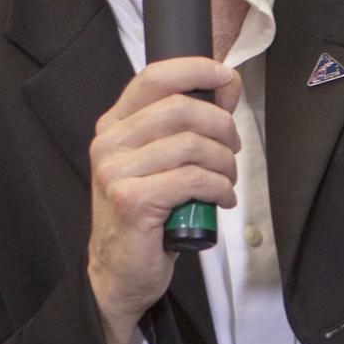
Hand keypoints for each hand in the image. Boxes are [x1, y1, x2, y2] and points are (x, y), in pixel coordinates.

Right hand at [87, 57, 241, 343]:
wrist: (118, 273)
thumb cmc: (145, 214)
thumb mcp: (164, 161)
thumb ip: (192, 122)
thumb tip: (227, 83)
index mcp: (114, 124)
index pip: (154, 77)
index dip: (196, 70)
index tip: (226, 77)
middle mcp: (109, 142)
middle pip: (181, 108)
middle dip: (222, 126)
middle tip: (233, 149)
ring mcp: (116, 171)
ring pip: (192, 145)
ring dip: (224, 163)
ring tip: (228, 181)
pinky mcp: (131, 200)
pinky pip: (192, 179)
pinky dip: (219, 187)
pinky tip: (223, 199)